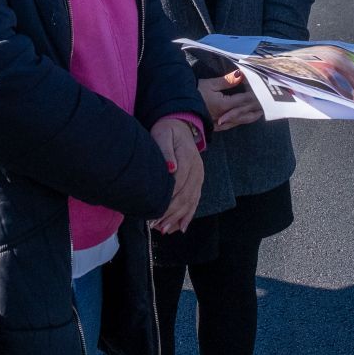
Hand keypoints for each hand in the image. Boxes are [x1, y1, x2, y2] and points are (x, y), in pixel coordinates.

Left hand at [148, 117, 203, 233]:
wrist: (180, 125)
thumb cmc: (167, 130)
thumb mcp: (163, 134)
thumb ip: (166, 151)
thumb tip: (171, 168)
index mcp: (188, 157)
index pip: (178, 182)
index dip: (167, 199)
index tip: (154, 210)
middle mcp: (197, 169)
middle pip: (185, 195)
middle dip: (171, 213)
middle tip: (155, 225)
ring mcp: (199, 176)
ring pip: (191, 201)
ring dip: (178, 217)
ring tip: (163, 229)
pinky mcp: (198, 181)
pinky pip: (195, 200)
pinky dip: (188, 215)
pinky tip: (180, 227)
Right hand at [199, 71, 263, 130]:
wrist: (179, 110)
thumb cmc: (194, 94)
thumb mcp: (209, 84)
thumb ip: (227, 81)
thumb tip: (241, 75)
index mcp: (225, 104)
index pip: (244, 99)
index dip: (254, 94)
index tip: (261, 89)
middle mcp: (226, 115)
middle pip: (245, 112)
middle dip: (256, 107)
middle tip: (266, 103)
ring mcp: (220, 123)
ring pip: (239, 121)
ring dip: (250, 116)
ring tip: (259, 113)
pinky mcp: (215, 127)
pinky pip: (230, 126)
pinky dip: (238, 123)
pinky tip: (241, 121)